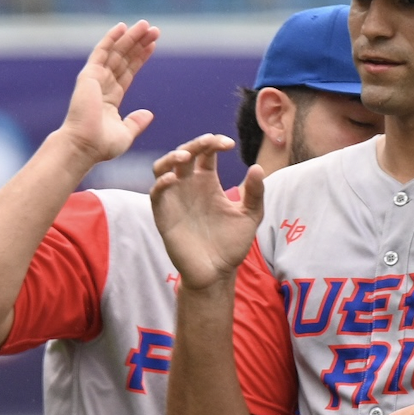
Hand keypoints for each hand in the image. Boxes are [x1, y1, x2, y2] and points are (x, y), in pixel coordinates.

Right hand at [56, 19, 158, 165]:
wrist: (84, 146)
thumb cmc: (101, 145)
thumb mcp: (125, 134)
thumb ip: (135, 122)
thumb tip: (148, 114)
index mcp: (110, 99)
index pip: (128, 72)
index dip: (140, 58)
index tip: (152, 45)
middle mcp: (102, 86)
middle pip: (124, 59)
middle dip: (138, 44)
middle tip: (154, 29)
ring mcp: (95, 79)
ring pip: (115, 53)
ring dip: (130, 37)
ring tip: (146, 25)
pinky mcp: (89, 75)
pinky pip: (101, 52)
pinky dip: (111, 38)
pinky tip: (122, 27)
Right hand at [150, 133, 262, 289]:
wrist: (216, 272)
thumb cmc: (232, 244)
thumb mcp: (250, 216)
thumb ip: (255, 193)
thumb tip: (257, 168)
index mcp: (208, 182)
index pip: (206, 153)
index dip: (214, 142)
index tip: (229, 144)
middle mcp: (188, 185)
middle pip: (184, 153)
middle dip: (194, 144)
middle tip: (209, 142)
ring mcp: (174, 198)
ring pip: (162, 167)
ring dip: (170, 157)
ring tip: (185, 156)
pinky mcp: (163, 214)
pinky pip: (156, 193)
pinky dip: (161, 183)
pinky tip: (173, 179)